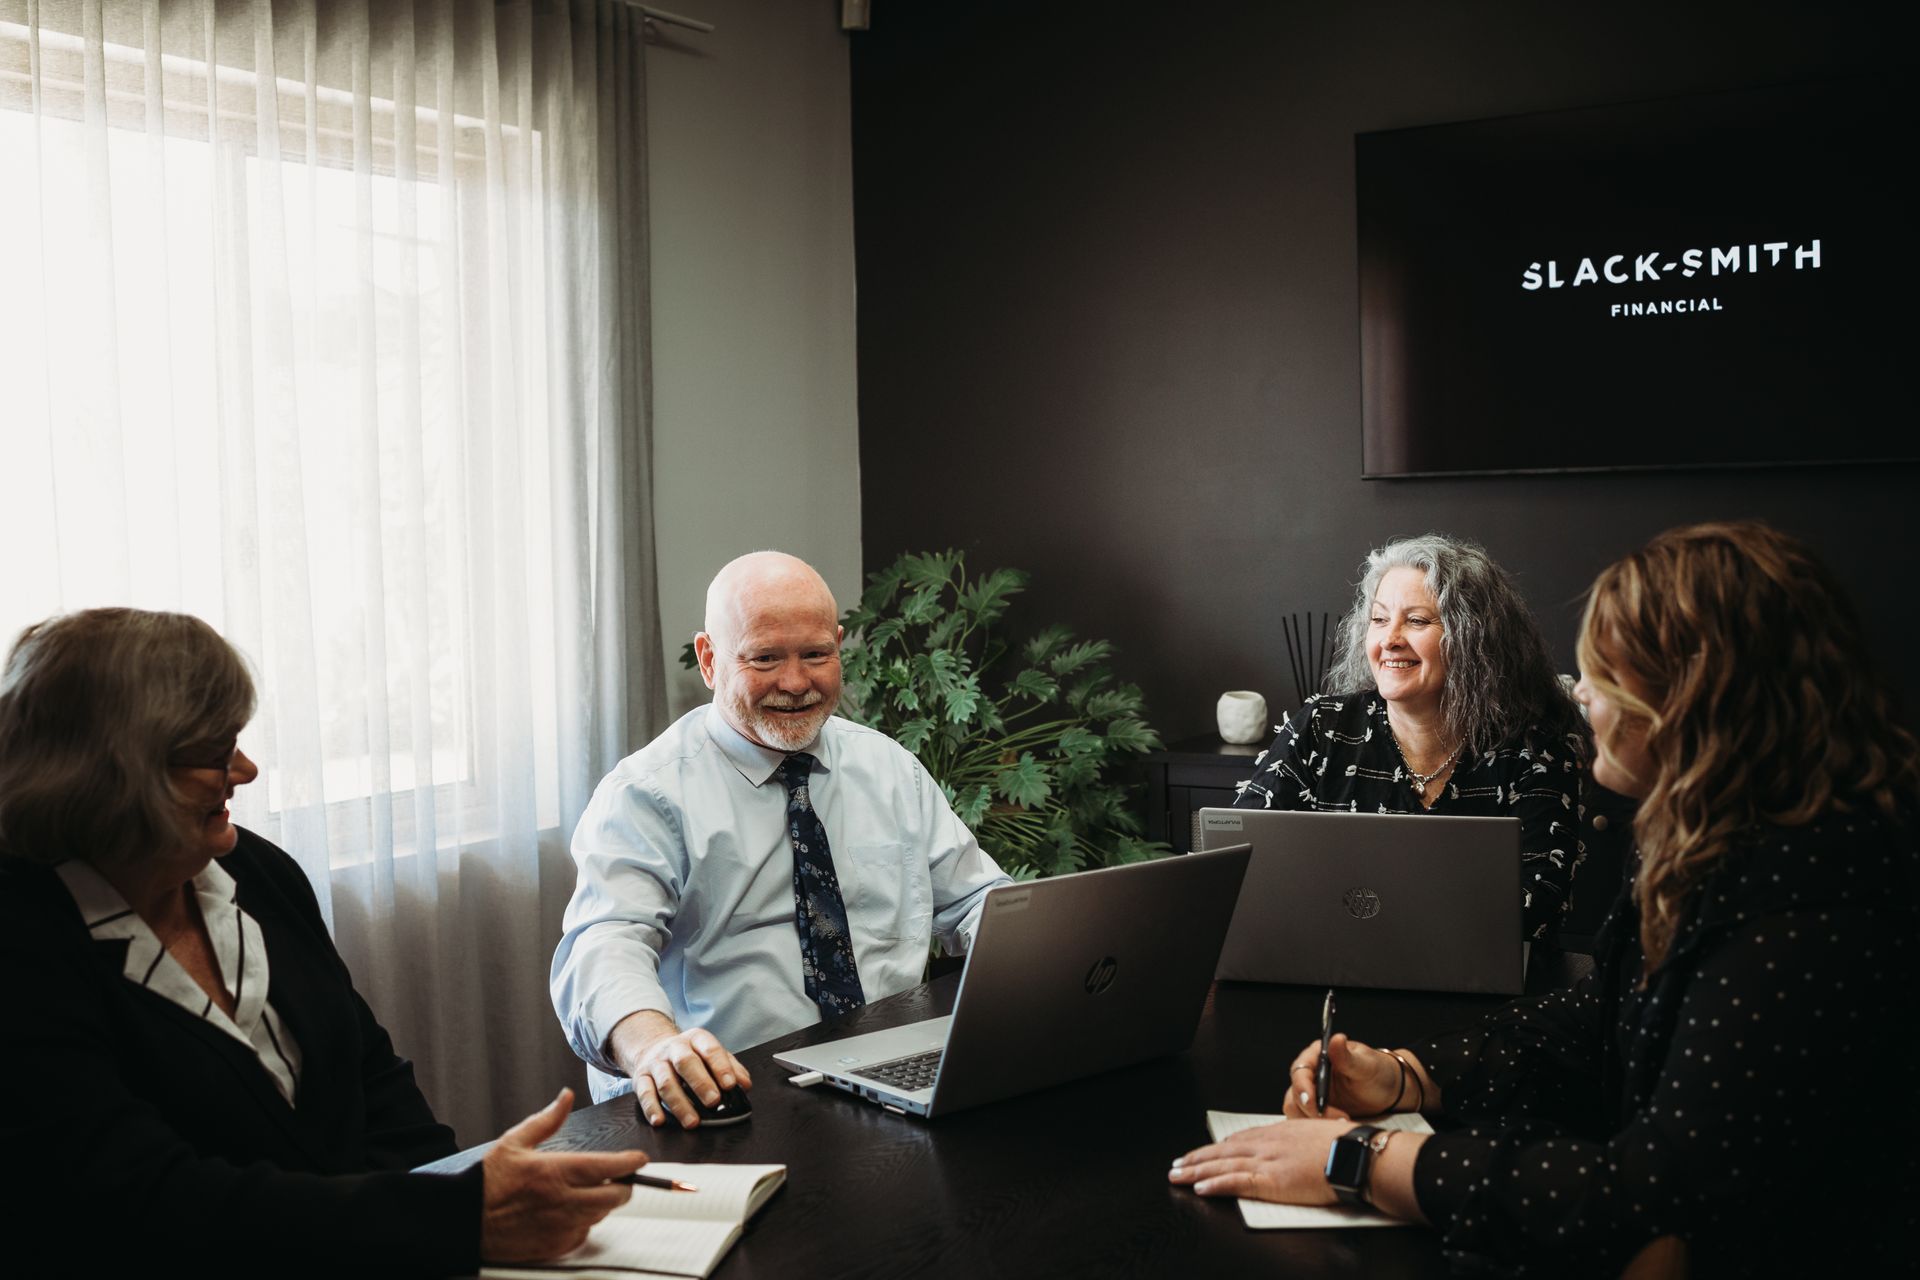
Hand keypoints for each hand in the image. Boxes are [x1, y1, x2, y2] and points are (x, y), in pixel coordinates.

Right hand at [481, 1088, 646, 1262]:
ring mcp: (560, 1227)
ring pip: (601, 1215)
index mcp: (555, 1171)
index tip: (639, 1159)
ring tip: (585, 1192)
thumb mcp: (514, 1142)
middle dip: (623, 1186)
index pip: (609, 1167)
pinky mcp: (554, 1247)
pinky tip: (569, 1212)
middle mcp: (563, 1201)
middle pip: (615, 1197)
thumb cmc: (487, 1181)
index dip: (631, 1162)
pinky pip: (583, 1234)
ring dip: (601, 1204)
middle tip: (618, 1179)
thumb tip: (566, 1096)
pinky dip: (583, 1223)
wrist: (464, 1220)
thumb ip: (546, 1120)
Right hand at [611, 1010, 752, 1127]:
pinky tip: (660, 1121)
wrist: (652, 1047)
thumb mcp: (710, 1054)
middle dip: (700, 1083)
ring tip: (693, 1122)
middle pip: (686, 1062)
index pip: (710, 1050)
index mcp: (696, 1039)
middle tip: (713, 1102)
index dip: (721, 1067)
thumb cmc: (689, 1055)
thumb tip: (745, 1085)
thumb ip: (730, 1067)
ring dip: (679, 1104)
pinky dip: (651, 1108)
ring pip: (666, 1081)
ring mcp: (656, 1063)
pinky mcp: (640, 1078)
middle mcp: (674, 1048)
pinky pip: (644, 1093)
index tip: (730, 1085)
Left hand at [1169, 1119, 1350, 1203]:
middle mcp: (1268, 1143)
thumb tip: (1299, 1146)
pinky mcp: (1271, 1181)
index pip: (1241, 1139)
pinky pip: (1236, 1182)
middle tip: (1177, 1163)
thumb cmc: (1346, 1145)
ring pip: (1222, 1164)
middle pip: (1224, 1150)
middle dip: (1198, 1157)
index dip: (1219, 1146)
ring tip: (1177, 1175)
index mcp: (1279, 1132)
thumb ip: (1301, 1140)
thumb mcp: (1318, 1133)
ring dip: (1196, 1170)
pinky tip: (1199, 1187)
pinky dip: (1215, 1184)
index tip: (1205, 1151)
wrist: (1356, 1154)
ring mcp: (1267, 1161)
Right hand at [1283, 1033, 1404, 1118]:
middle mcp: (1309, 1074)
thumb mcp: (1365, 1064)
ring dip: (1313, 1122)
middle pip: (1294, 1095)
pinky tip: (1336, 1129)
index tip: (1314, 1103)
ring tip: (1341, 1124)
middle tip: (1337, 1119)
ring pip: (1296, 1111)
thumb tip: (1336, 1039)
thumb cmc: (1376, 1071)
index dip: (1303, 1089)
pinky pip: (1305, 1122)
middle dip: (1311, 1110)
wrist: (1387, 1090)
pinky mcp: (1315, 1110)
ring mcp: (1311, 1093)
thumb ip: (1347, 1056)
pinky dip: (1316, 1129)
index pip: (1299, 1072)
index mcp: (1317, 1056)